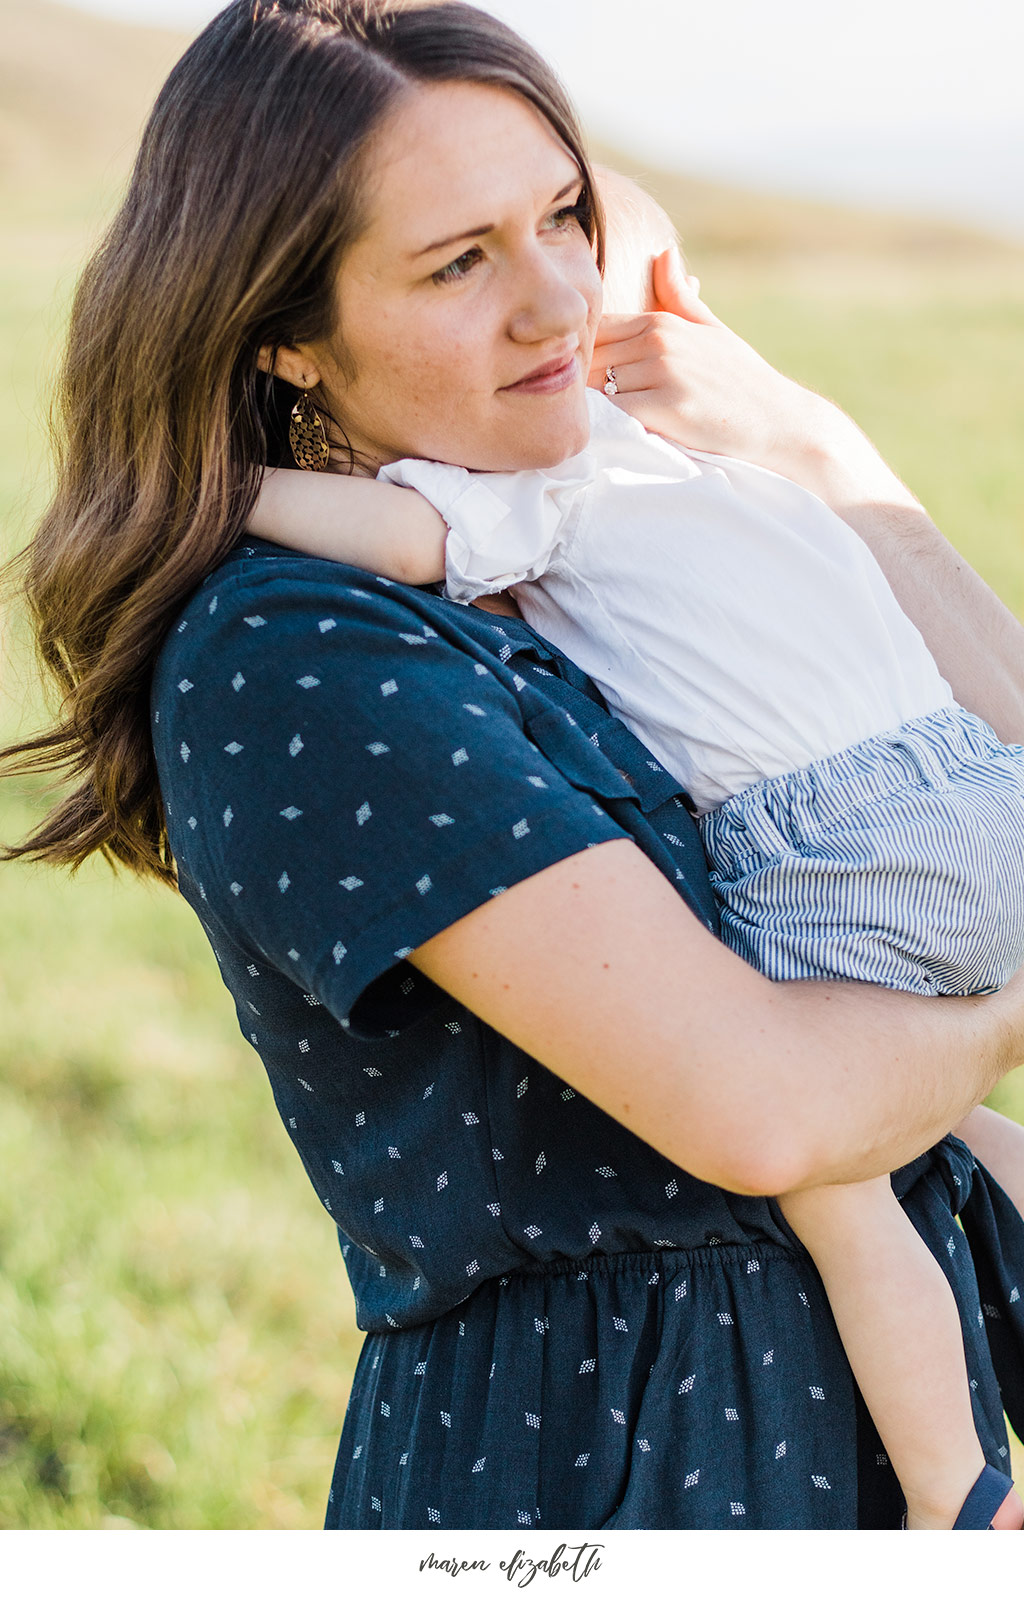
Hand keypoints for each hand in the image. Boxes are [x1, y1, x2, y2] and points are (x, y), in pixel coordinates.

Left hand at [588, 245, 843, 477]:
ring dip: (589, 406)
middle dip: (576, 381)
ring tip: (587, 421)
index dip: (579, 354)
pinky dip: (607, 424)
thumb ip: (679, 297)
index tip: (573, 376)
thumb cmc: (741, 380)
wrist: (777, 421)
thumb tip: (664, 251)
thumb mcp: (710, 330)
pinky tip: (608, 433)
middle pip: (589, 359)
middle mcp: (659, 340)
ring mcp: (664, 372)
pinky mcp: (667, 406)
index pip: (596, 330)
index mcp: (660, 321)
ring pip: (597, 387)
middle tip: (569, 405)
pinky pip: (615, 413)